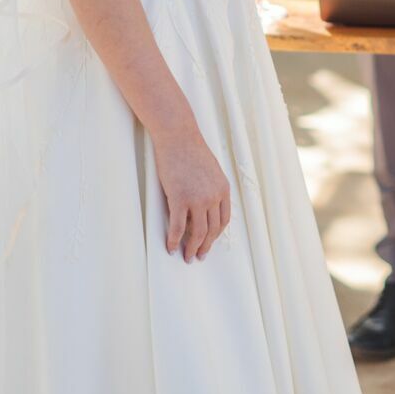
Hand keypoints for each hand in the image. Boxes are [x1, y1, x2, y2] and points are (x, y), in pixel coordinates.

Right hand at [154, 129, 230, 261]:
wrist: (178, 136)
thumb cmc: (191, 150)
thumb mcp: (210, 170)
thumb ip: (210, 188)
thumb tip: (202, 207)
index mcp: (223, 189)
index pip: (223, 220)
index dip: (216, 235)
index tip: (209, 242)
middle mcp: (213, 196)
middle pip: (212, 230)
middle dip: (205, 246)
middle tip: (198, 256)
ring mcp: (197, 199)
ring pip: (197, 233)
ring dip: (191, 248)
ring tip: (186, 257)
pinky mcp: (180, 199)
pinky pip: (178, 227)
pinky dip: (174, 240)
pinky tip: (171, 247)